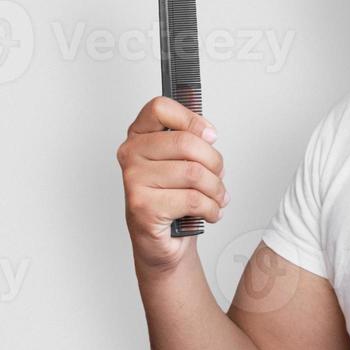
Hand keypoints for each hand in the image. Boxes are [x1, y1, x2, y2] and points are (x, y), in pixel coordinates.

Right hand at [117, 97, 227, 271]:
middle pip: (185, 142)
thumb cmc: (173, 198)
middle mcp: (131, 154)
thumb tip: (207, 132)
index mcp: (139, 136)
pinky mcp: (143, 206)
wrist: (162, 241)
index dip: (191, 119)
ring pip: (193, 173)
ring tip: (216, 197)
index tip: (209, 135)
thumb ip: (191, 140)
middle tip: (218, 175)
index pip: (160, 108)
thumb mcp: (182, 162)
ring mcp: (134, 180)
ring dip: (216, 189)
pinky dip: (211, 208)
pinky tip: (210, 212)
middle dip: (214, 162)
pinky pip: (192, 199)